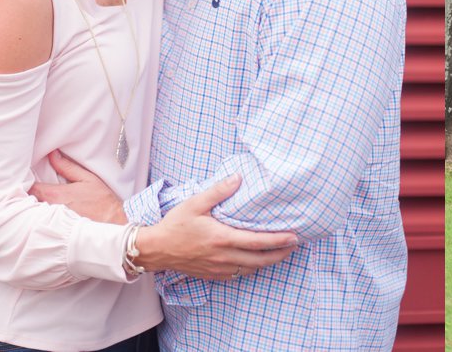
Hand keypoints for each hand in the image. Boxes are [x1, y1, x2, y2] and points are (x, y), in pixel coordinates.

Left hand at [29, 150, 126, 223]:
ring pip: (32, 212)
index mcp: (55, 195)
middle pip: (27, 201)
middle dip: (27, 194)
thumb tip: (52, 155)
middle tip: (29, 187)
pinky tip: (43, 212)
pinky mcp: (54, 231)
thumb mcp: (87, 178)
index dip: (26, 182)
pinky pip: (40, 222)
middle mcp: (49, 210)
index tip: (28, 177)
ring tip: (35, 199)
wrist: (112, 222)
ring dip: (31, 205)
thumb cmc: (101, 200)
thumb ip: (67, 167)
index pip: (29, 188)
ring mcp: (50, 222)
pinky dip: (38, 216)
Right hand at [135, 174, 297, 278]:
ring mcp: (218, 268)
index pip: (257, 241)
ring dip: (268, 262)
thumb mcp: (195, 203)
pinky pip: (238, 275)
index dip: (278, 240)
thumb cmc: (175, 224)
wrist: (156, 250)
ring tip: (282, 253)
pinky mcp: (213, 274)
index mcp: (221, 238)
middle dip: (280, 254)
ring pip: (251, 269)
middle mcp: (223, 256)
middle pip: (259, 259)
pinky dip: (252, 268)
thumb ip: (218, 191)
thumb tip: (238, 178)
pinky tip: (257, 261)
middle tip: (295, 245)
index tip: (294, 236)